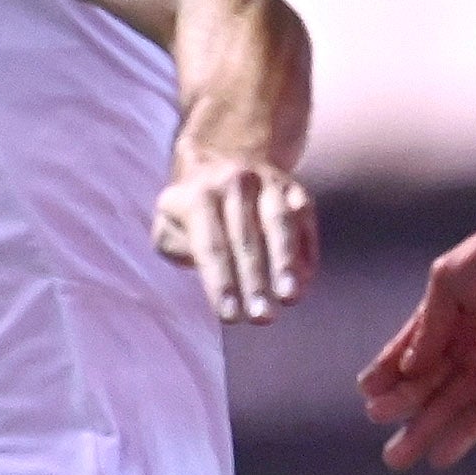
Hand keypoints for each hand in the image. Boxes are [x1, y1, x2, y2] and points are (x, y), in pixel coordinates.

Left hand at [152, 153, 317, 324]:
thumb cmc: (195, 211)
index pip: (210, 246)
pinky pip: (302, 217)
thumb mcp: (170, 223)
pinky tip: (304, 278)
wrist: (224, 157)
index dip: (220, 283)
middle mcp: (233, 184)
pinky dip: (304, 248)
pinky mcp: (292, 188)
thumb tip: (203, 264)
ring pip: (278, 222)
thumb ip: (176, 246)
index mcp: (197, 195)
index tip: (230, 316)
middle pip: (245, 239)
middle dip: (254, 282)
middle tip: (262, 317)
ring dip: (284, 261)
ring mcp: (266, 182)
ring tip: (290, 296)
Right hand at [357, 208, 475, 468]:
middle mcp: (466, 342)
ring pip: (454, 404)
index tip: (368, 398)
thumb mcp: (448, 279)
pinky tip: (443, 453)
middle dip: (407, 419)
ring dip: (430, 432)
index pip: (409, 353)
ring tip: (402, 459)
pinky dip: (467, 432)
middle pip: (430, 387)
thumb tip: (405, 370)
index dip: (387, 376)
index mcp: (444, 315)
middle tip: (388, 453)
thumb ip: (427, 325)